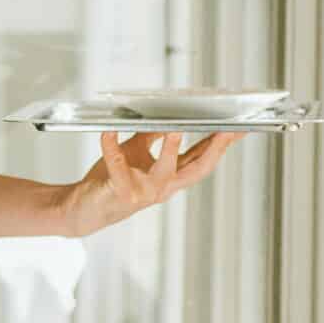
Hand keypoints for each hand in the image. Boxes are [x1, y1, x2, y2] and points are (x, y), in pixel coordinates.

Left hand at [62, 130, 241, 238]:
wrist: (84, 208)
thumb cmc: (111, 180)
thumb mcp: (136, 151)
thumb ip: (152, 135)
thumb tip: (168, 114)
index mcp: (170, 177)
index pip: (203, 159)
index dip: (222, 145)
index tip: (239, 129)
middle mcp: (163, 187)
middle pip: (197, 169)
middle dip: (214, 149)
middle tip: (227, 130)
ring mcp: (144, 191)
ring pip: (164, 171)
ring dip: (171, 149)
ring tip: (176, 129)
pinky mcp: (121, 191)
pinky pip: (117, 164)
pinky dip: (111, 145)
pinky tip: (108, 131)